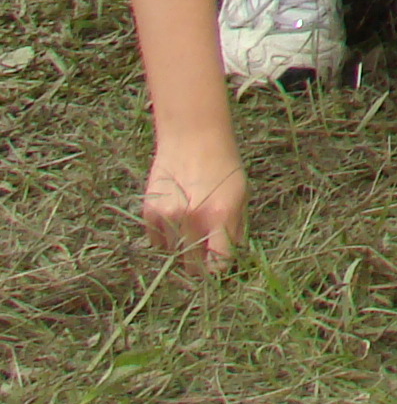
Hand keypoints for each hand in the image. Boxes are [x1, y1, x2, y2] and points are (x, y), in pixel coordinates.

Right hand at [142, 132, 245, 264]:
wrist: (192, 137)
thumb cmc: (223, 164)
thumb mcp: (241, 193)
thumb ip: (236, 227)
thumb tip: (233, 255)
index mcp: (220, 214)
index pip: (218, 262)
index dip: (219, 267)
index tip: (219, 263)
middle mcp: (192, 219)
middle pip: (192, 266)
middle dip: (200, 263)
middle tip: (204, 251)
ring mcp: (168, 217)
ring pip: (173, 254)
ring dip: (182, 247)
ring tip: (191, 223)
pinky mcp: (149, 213)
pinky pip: (157, 241)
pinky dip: (166, 237)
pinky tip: (176, 217)